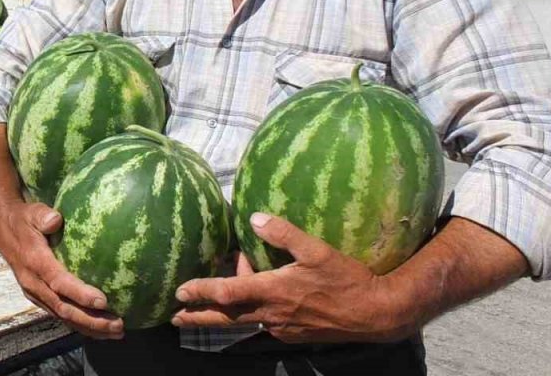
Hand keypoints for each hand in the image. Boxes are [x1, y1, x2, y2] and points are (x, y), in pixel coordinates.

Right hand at [0, 200, 124, 339]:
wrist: (2, 231)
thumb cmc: (23, 220)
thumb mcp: (31, 212)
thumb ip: (43, 216)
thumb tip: (56, 220)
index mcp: (34, 262)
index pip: (58, 282)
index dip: (80, 294)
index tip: (103, 301)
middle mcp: (33, 283)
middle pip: (64, 308)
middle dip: (92, 320)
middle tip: (118, 326)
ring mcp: (35, 293)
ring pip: (63, 316)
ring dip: (90, 327)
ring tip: (116, 332)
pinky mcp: (38, 297)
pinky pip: (60, 314)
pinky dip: (80, 324)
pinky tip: (100, 328)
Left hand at [170, 212, 419, 343]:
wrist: (376, 315)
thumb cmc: (347, 280)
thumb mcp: (318, 250)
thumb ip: (285, 234)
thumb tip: (255, 218)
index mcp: (273, 292)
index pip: (228, 293)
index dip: (202, 291)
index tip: (180, 291)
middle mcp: (271, 314)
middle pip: (226, 317)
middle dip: (198, 317)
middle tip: (174, 317)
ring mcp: (282, 327)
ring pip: (244, 319)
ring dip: (223, 313)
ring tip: (204, 307)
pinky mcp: (293, 333)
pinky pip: (263, 320)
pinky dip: (251, 308)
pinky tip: (255, 297)